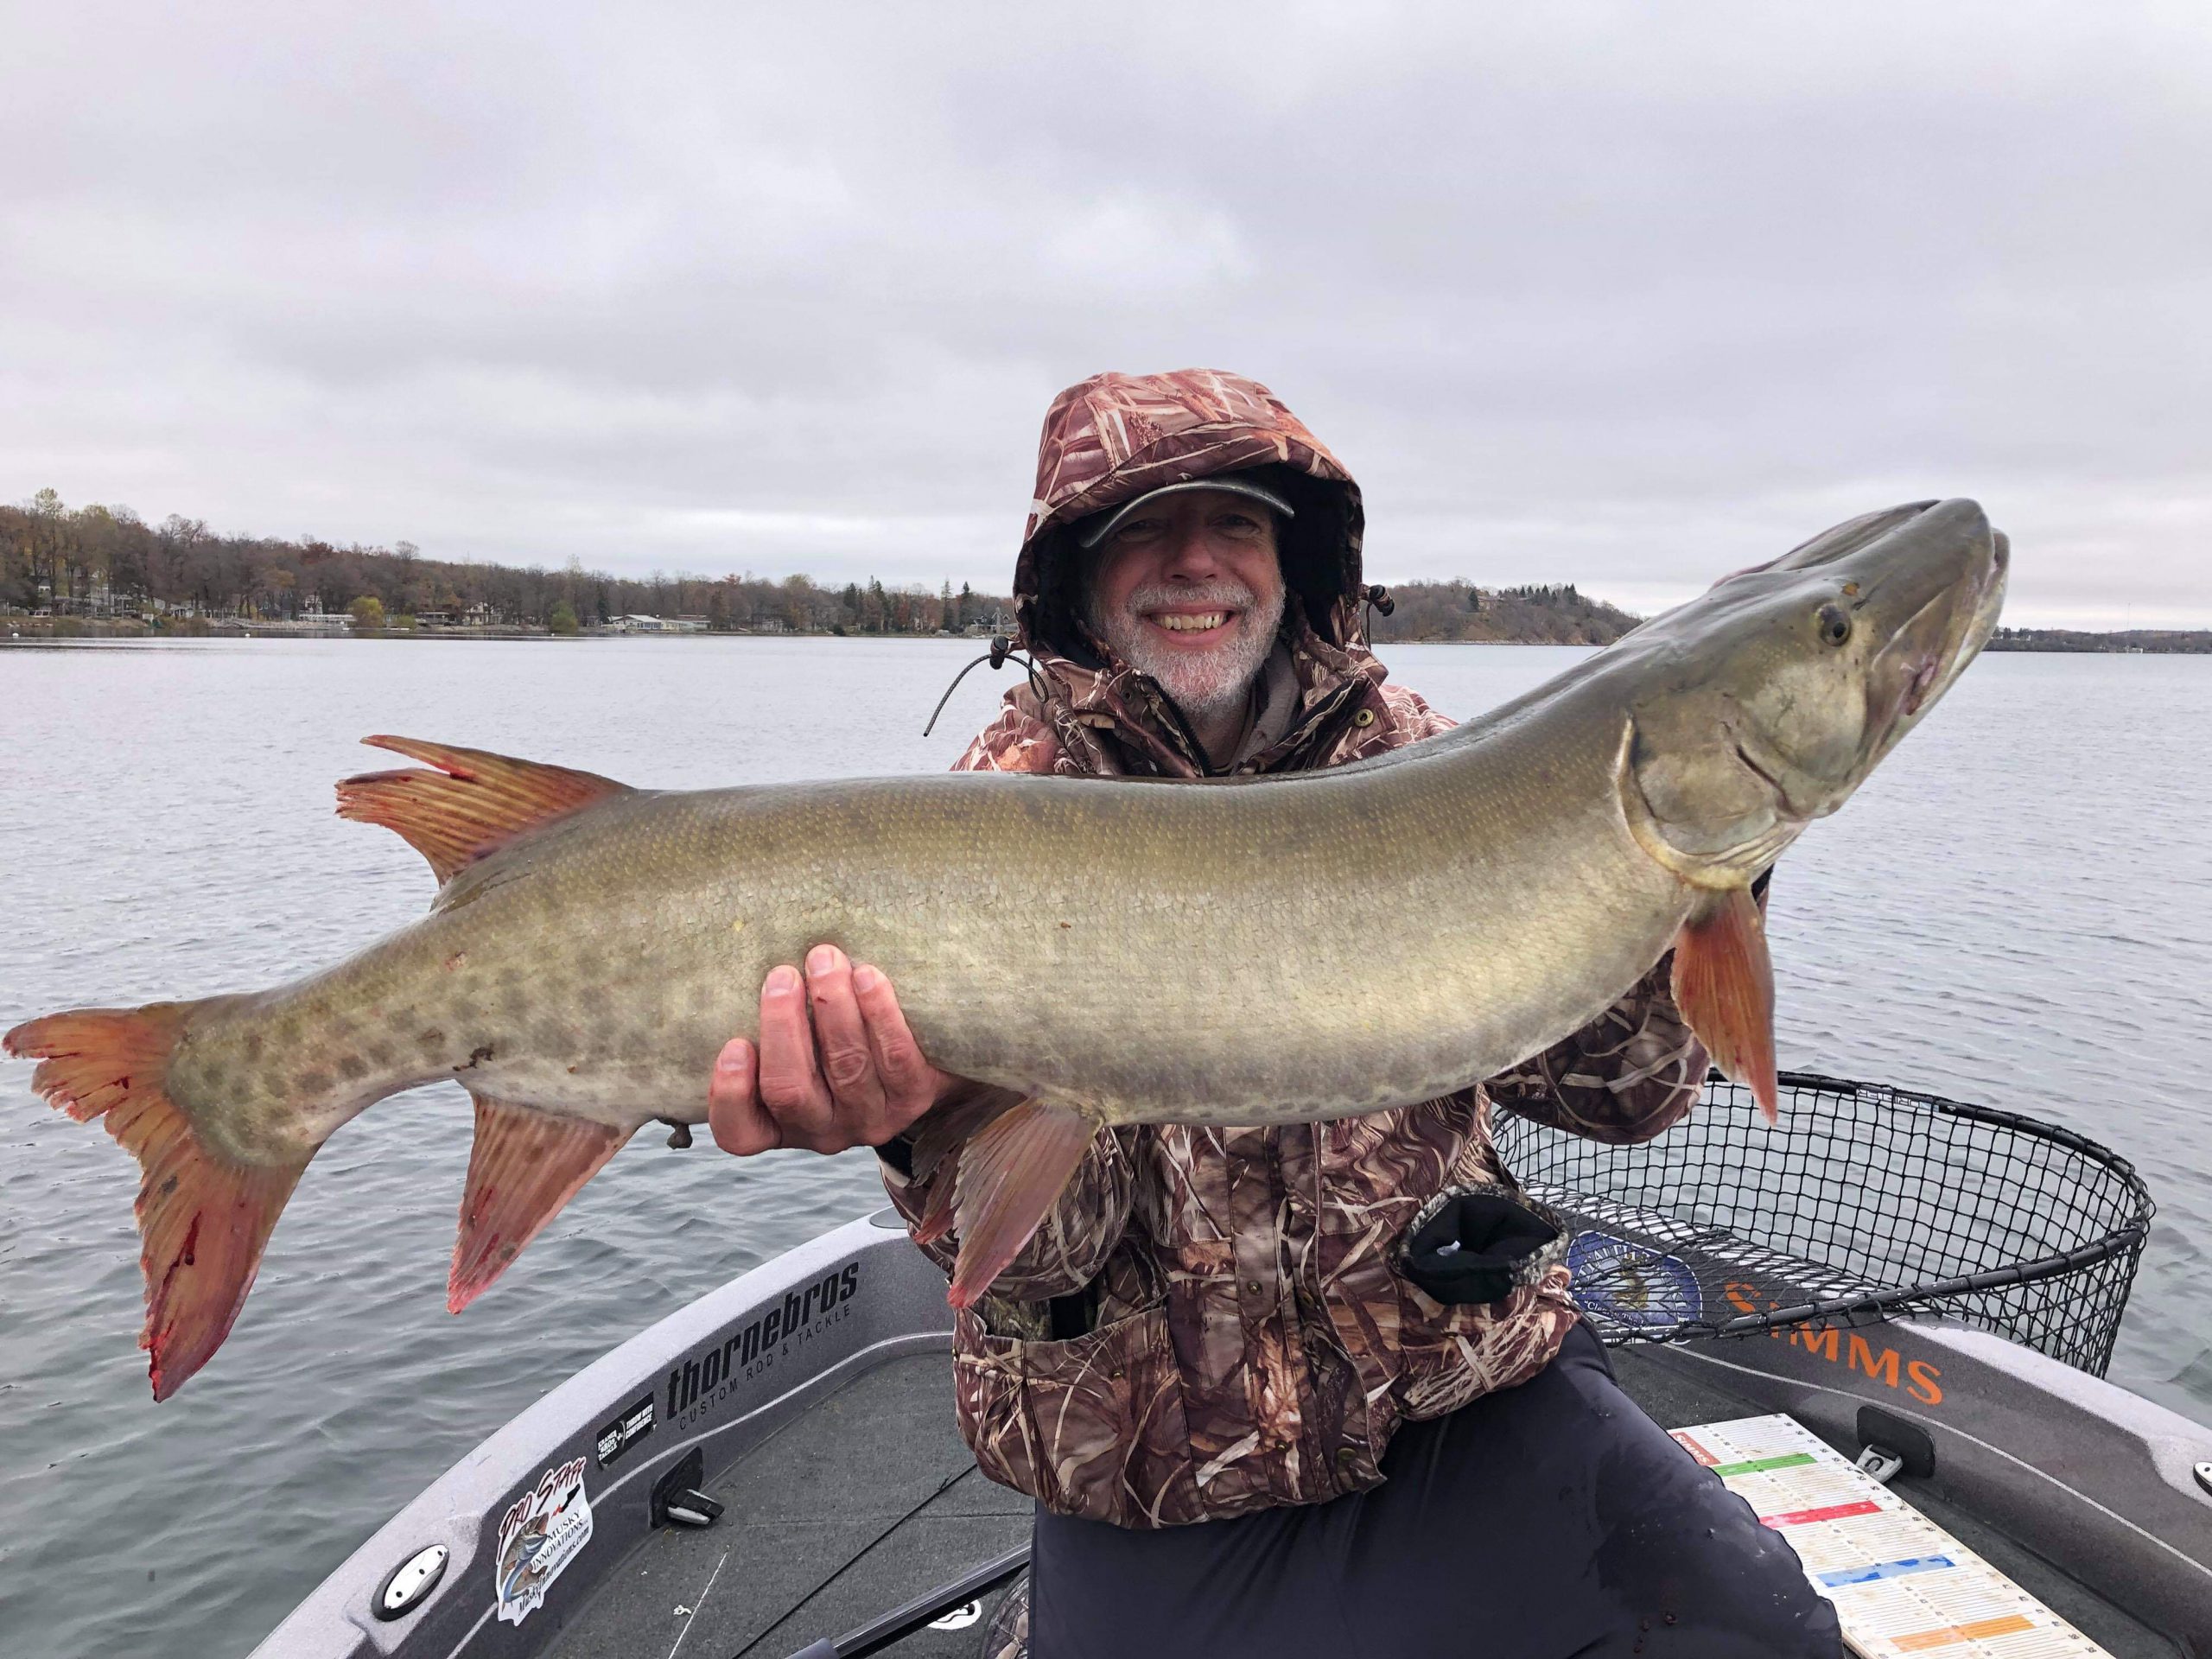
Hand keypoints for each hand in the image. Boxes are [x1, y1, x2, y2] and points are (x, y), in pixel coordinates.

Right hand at [708, 944, 960, 1154]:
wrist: (922, 1059)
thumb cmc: (834, 1038)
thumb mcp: (794, 1043)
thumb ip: (770, 1024)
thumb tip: (737, 965)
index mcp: (779, 1124)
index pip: (741, 1134)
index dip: (731, 1095)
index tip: (735, 1044)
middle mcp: (822, 1130)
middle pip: (790, 1091)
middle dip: (783, 1027)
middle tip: (782, 976)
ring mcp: (869, 1118)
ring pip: (845, 1067)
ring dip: (833, 1008)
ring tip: (825, 961)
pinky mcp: (913, 1097)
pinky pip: (895, 1056)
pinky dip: (879, 1014)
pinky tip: (868, 977)